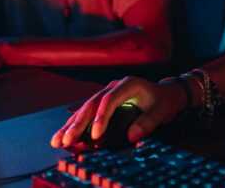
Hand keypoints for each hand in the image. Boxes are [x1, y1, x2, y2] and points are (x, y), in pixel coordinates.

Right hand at [50, 76, 187, 148]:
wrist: (167, 93)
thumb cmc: (164, 101)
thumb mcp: (162, 111)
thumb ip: (148, 122)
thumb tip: (131, 136)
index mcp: (128, 84)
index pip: (110, 99)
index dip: (101, 117)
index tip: (96, 135)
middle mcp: (114, 86)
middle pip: (93, 104)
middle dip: (78, 123)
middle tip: (67, 140)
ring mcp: (106, 92)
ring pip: (85, 108)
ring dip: (71, 125)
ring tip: (57, 140)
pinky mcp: (103, 102)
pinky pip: (86, 112)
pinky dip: (74, 124)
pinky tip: (62, 135)